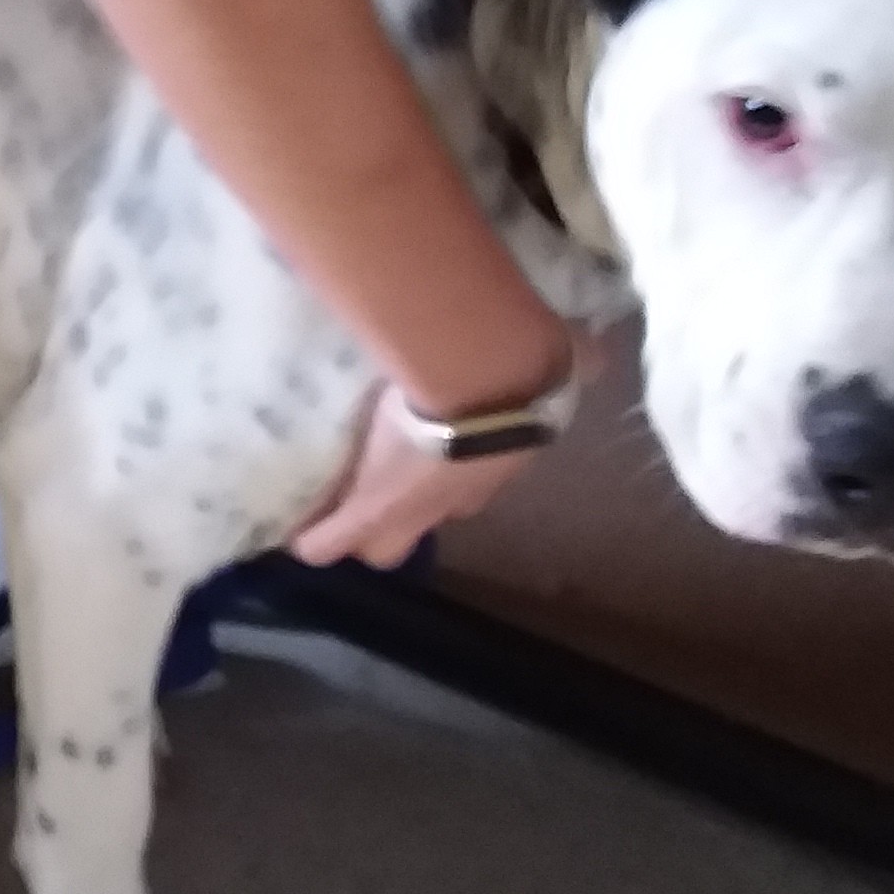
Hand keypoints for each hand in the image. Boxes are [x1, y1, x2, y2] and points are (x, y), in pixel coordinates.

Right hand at [286, 327, 602, 570]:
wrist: (481, 377)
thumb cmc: (520, 367)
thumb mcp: (556, 367)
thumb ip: (574, 362)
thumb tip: (597, 351)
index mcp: (494, 465)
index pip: (468, 487)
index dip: (446, 476)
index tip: (428, 454)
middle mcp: (458, 498)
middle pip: (425, 529)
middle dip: (403, 517)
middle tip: (377, 489)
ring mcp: (412, 510)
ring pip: (382, 542)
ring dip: (362, 527)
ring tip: (331, 511)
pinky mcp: (369, 508)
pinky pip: (331, 541)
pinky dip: (316, 541)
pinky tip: (296, 541)